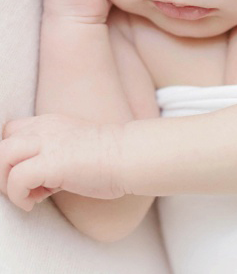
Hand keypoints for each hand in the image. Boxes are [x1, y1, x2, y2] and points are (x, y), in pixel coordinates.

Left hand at [0, 115, 124, 210]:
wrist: (133, 158)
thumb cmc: (113, 161)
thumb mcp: (77, 149)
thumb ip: (54, 157)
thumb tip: (38, 185)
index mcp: (52, 123)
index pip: (12, 132)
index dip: (11, 155)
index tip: (27, 175)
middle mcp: (46, 129)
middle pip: (2, 144)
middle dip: (4, 171)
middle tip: (23, 189)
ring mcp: (48, 144)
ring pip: (2, 157)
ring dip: (7, 183)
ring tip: (26, 196)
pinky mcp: (51, 163)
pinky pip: (16, 180)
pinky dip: (19, 197)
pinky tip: (34, 203)